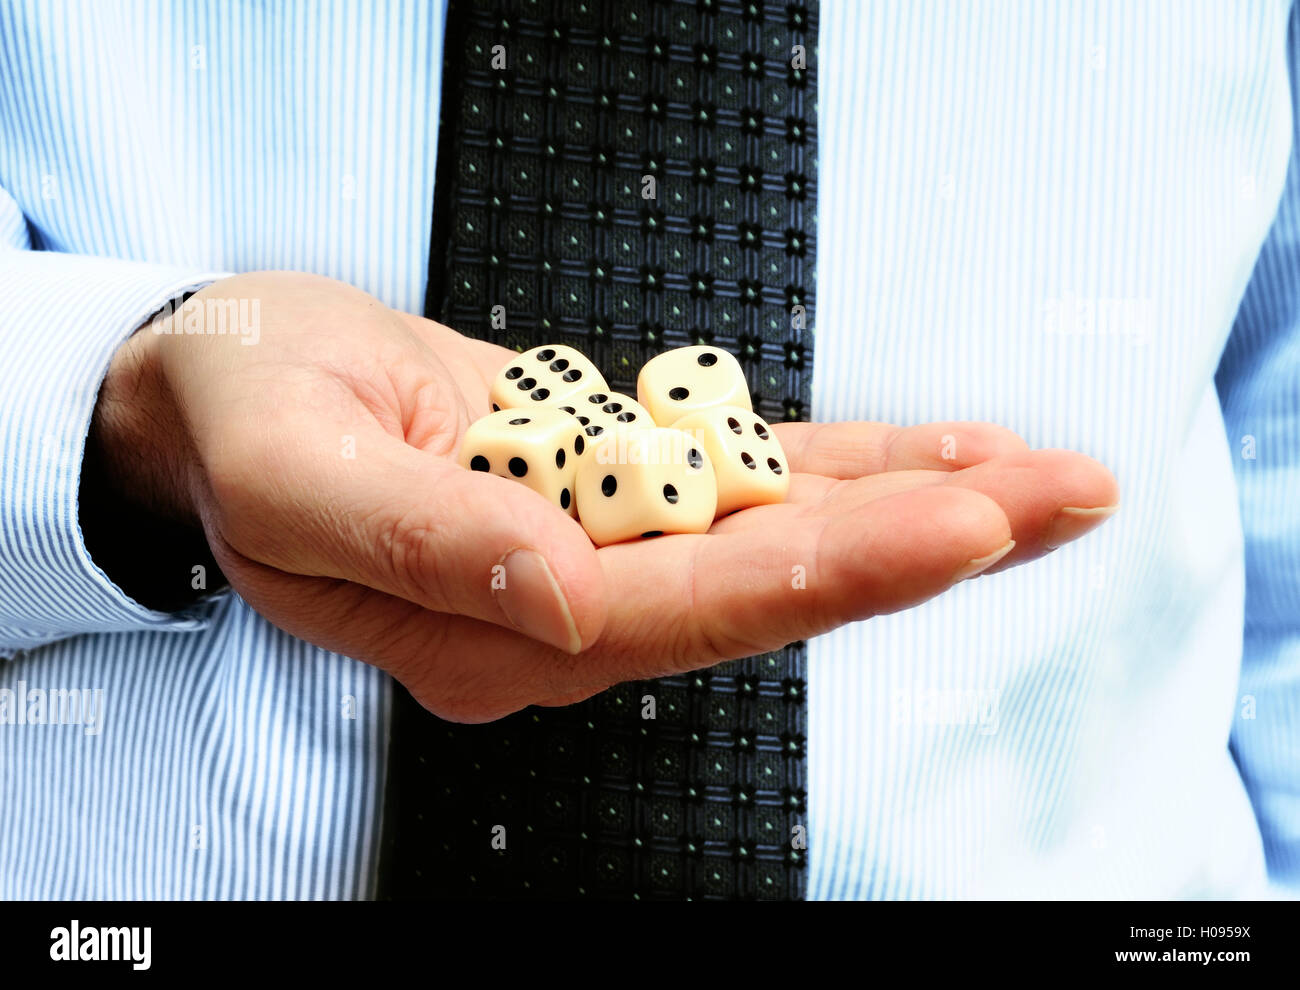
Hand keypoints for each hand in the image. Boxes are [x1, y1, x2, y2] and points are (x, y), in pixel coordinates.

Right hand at [95, 271, 1118, 721]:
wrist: (226, 389)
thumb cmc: (244, 422)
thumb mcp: (295, 476)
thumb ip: (423, 547)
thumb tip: (560, 597)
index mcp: (491, 626)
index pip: (690, 613)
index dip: (831, 571)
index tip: (961, 529)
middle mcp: (568, 604)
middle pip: (771, 582)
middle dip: (924, 544)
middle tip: (1061, 501)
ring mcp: (600, 547)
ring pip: (783, 531)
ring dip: (916, 502)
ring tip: (1044, 478)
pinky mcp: (613, 485)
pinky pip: (748, 480)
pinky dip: (851, 467)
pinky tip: (941, 456)